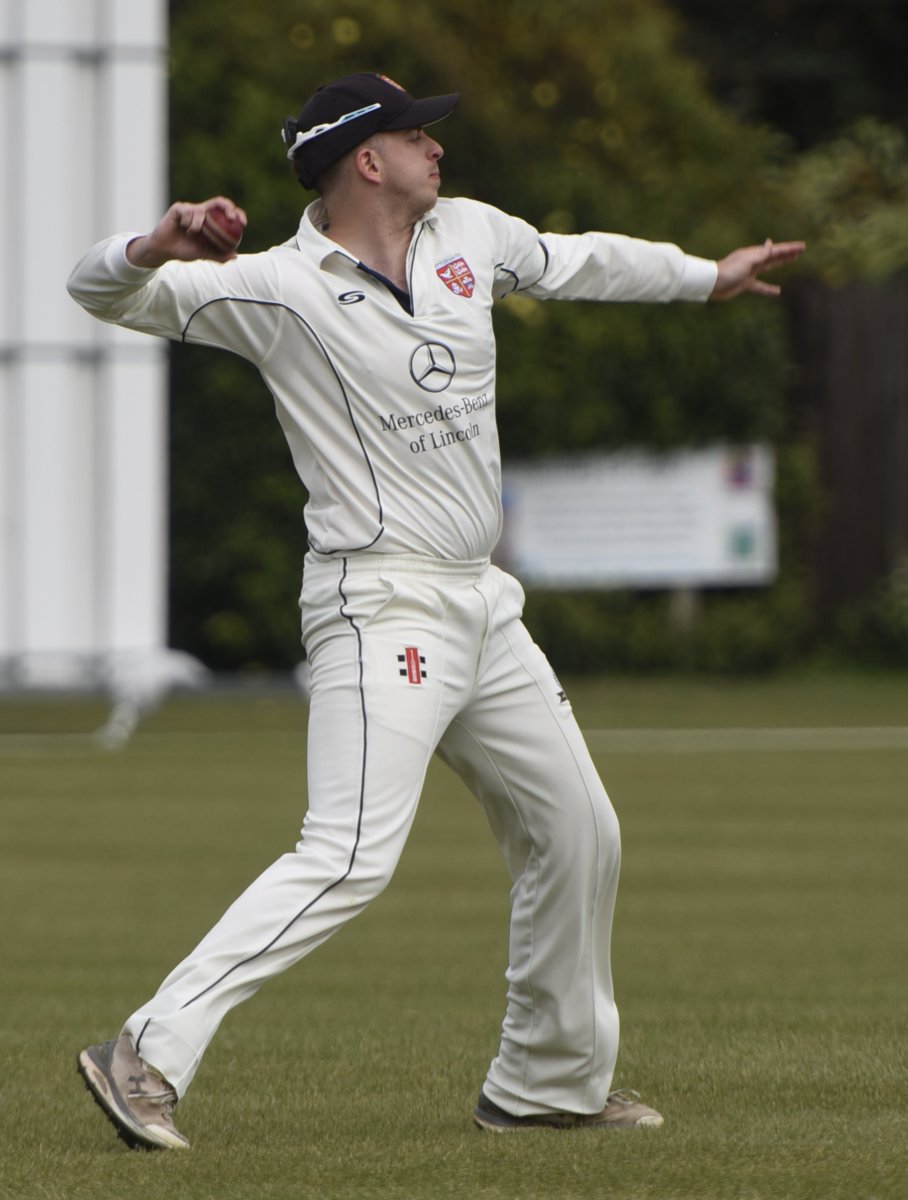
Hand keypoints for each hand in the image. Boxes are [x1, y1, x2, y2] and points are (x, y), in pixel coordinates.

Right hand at [126, 198, 247, 267]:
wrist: (164, 251)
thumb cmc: (184, 251)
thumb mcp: (204, 255)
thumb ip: (219, 255)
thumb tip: (236, 256)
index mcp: (211, 221)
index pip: (227, 213)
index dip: (238, 214)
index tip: (243, 224)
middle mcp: (202, 212)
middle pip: (219, 202)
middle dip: (228, 207)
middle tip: (232, 217)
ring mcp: (190, 208)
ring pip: (200, 211)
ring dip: (197, 225)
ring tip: (189, 233)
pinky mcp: (179, 208)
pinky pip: (187, 212)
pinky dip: (187, 222)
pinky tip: (181, 227)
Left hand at [710, 239, 805, 300]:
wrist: (712, 283)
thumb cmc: (728, 270)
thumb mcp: (747, 261)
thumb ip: (760, 254)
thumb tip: (772, 244)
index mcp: (754, 253)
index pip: (776, 250)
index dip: (790, 248)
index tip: (802, 246)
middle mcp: (753, 261)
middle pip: (774, 256)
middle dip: (787, 253)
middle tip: (800, 250)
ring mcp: (750, 273)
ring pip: (769, 267)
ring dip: (780, 263)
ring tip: (792, 261)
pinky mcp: (745, 284)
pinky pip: (761, 286)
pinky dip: (769, 289)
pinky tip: (778, 292)